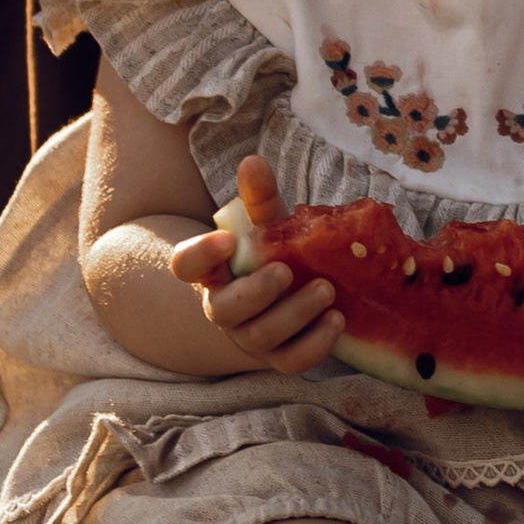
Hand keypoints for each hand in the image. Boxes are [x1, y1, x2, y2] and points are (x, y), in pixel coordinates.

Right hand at [168, 154, 345, 376]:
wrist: (293, 302)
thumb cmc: (276, 256)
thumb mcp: (269, 227)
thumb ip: (259, 198)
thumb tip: (252, 161)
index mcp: (214, 272)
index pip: (186, 266)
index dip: (200, 255)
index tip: (227, 239)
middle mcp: (225, 308)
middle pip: (224, 310)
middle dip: (255, 292)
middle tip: (285, 271)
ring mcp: (252, 337)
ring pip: (262, 336)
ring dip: (295, 314)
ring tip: (326, 290)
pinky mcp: (281, 358)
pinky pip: (292, 362)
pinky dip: (315, 344)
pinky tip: (337, 320)